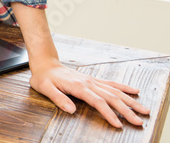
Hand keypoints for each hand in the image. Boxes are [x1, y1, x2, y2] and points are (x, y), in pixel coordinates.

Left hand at [30, 60, 149, 127]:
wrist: (46, 64)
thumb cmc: (44, 77)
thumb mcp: (45, 88)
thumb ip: (58, 99)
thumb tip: (71, 110)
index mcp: (78, 86)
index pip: (97, 102)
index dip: (109, 113)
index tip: (119, 124)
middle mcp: (88, 83)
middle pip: (111, 97)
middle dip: (126, 110)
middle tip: (138, 121)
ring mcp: (92, 81)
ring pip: (115, 91)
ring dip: (130, 101)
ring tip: (144, 110)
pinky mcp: (93, 80)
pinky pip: (112, 84)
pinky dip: (124, 88)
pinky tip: (135, 92)